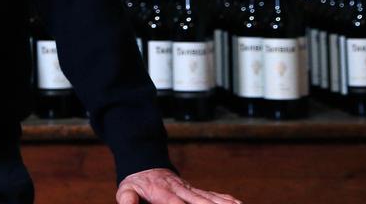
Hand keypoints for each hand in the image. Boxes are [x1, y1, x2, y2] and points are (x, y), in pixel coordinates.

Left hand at [116, 168, 240, 203]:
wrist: (145, 165)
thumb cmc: (136, 183)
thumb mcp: (126, 190)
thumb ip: (127, 199)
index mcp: (162, 193)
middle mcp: (180, 190)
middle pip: (199, 202)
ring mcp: (189, 190)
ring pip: (209, 198)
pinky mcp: (195, 190)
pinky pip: (213, 194)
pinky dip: (226, 199)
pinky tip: (239, 203)